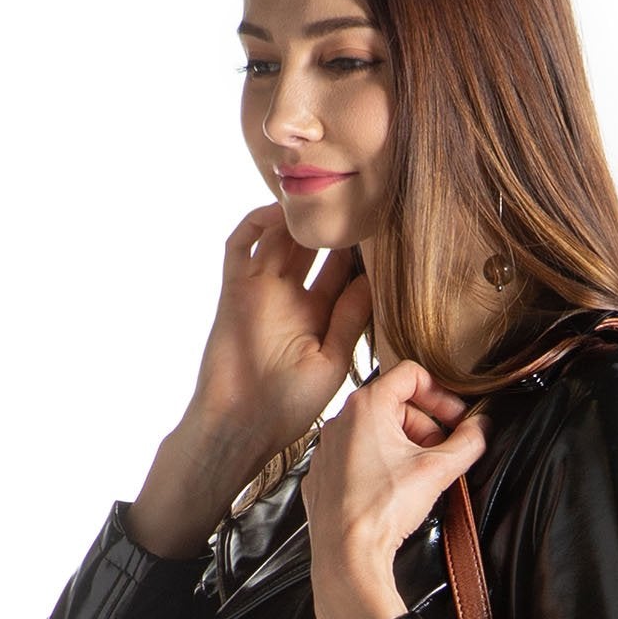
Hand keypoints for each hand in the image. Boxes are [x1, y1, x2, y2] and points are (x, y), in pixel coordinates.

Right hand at [129, 210, 372, 554]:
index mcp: (319, 314)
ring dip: (296, 216)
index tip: (383, 220)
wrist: (240, 425)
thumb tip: (376, 278)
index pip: (344, 268)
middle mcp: (291, 296)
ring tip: (319, 195)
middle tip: (354, 193)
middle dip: (332, 222)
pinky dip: (256, 223)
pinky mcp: (234, 288)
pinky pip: (240, 245)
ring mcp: (261, 289)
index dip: (361, 246)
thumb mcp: (333, 361)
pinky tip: (280, 214)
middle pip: (313, 245)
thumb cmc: (288, 406)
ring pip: (279, 237)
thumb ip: (351, 318)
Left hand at [306, 359, 488, 618]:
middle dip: (425, 424)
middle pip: (393, 404)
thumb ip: (468, 441)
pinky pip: (354, 459)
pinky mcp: (321, 477)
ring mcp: (326, 450)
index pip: (411, 374)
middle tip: (443, 450)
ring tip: (420, 472)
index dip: (441, 394)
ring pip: (372, 431)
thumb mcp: (438, 470)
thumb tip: (483, 427)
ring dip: (402, 444)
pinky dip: (377, 465)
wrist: (347, 555)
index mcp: (366, 406)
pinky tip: (392, 489)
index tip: (456, 418)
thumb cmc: (384, 509)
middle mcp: (340, 421)